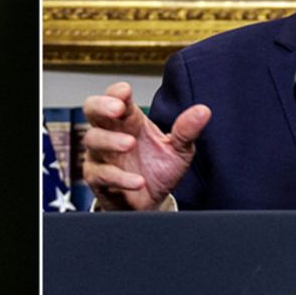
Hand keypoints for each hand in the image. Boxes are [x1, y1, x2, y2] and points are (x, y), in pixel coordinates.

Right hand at [81, 82, 209, 209]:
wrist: (151, 203)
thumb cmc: (159, 171)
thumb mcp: (179, 151)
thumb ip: (186, 131)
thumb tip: (203, 111)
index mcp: (129, 120)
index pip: (115, 97)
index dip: (116, 92)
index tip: (126, 91)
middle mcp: (111, 133)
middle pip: (92, 109)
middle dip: (102, 106)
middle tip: (117, 109)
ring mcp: (101, 154)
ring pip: (93, 139)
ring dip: (110, 140)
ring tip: (130, 144)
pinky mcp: (97, 178)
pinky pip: (101, 173)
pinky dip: (119, 177)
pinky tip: (137, 181)